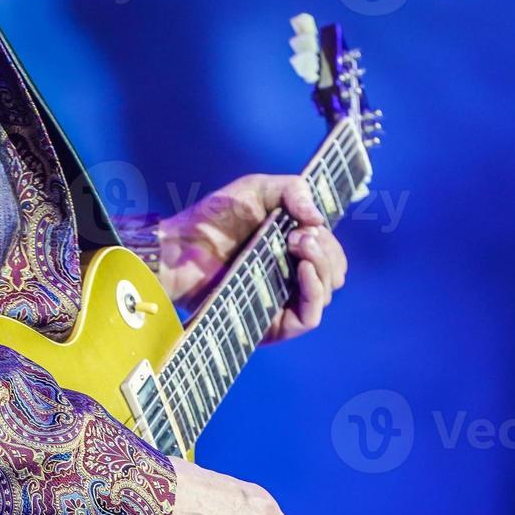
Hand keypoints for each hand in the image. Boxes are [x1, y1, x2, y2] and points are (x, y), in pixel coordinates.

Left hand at [156, 174, 347, 343]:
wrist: (180, 249)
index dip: (328, 239)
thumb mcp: (257, 190)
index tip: (307, 224)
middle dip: (326, 250)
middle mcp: (290, 278)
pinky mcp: (271, 324)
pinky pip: (309, 318)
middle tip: (299, 235)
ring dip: (322, 264)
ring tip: (297, 245)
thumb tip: (319, 219)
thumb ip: (293, 189)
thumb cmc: (212, 220)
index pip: (330, 253)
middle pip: (334, 272)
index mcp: (291, 251)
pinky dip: (315, 292)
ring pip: (327, 292)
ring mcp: (282, 302)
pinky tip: (303, 269)